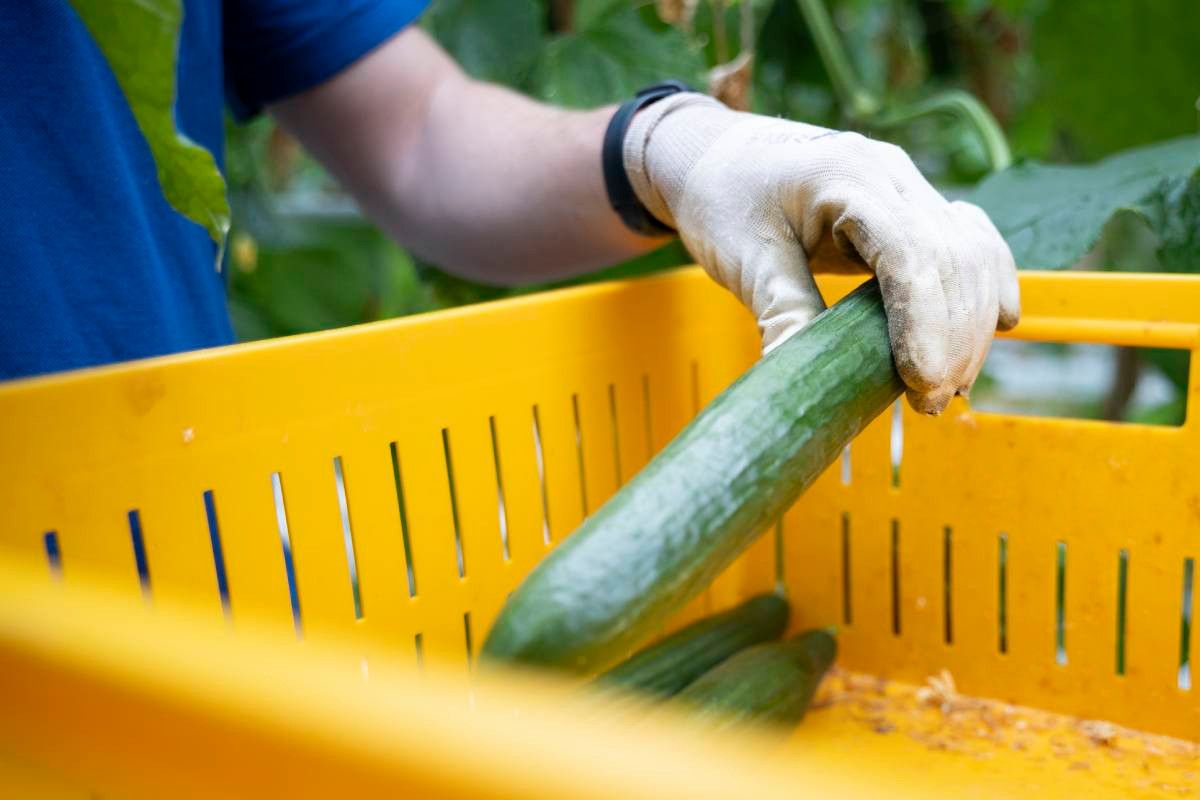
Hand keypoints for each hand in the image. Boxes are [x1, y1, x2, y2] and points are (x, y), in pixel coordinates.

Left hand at [623, 94, 1019, 413]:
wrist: (716, 155)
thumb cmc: (723, 200)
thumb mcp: (743, 257)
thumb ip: (782, 310)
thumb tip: (803, 381)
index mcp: (848, 176)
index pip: (912, 253)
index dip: (926, 323)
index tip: (921, 384)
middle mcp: (892, 173)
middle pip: (952, 257)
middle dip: (953, 337)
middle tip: (931, 404)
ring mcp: (908, 185)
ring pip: (970, 252)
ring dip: (971, 323)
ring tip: (948, 388)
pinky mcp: (912, 204)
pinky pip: (969, 241)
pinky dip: (984, 286)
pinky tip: (995, 329)